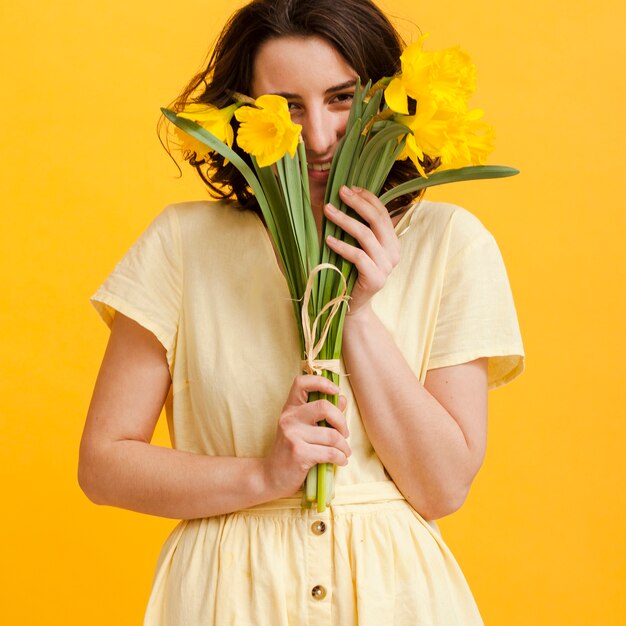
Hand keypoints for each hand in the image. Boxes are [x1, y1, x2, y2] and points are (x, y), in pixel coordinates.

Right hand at [262, 375, 349, 497]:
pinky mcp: (298, 453)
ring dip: (344, 446)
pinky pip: (330, 452)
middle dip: (342, 421)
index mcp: (290, 408)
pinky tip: (341, 461)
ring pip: (332, 435)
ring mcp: (292, 435)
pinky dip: (341, 458)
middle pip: (324, 407)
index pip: (301, 382)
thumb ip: (322, 414)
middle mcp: (289, 418)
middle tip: (344, 433)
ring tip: (344, 452)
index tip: (335, 391)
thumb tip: (342, 399)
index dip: (321, 382)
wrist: (271, 477)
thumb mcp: (303, 429)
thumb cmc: (292, 451)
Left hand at [324, 185, 400, 317]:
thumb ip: (358, 228)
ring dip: (344, 220)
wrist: (352, 306)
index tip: (349, 187)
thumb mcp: (357, 247)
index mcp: (392, 242)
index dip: (367, 198)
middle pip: (377, 220)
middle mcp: (393, 252)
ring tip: (328, 210)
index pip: (382, 213)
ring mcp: (386, 266)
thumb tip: (344, 198)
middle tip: (339, 192)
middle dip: (357, 203)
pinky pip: (358, 256)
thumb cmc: (351, 273)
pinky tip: (328, 239)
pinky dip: (342, 246)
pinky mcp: (376, 278)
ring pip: (366, 235)